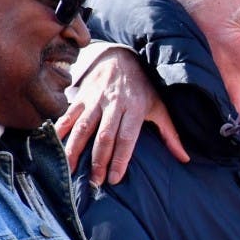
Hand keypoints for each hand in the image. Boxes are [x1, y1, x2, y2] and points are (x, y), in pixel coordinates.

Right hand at [56, 47, 188, 185]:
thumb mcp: (159, 107)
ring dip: (75, 149)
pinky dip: (60, 130)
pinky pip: (68, 115)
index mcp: (135, 108)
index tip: (114, 179)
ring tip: (70, 170)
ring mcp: (95, 99)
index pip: (126, 138)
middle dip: (98, 160)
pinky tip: (55, 146)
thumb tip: (184, 158)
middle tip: (95, 182)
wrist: (120, 57)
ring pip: (82, 127)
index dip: (119, 159)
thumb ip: (170, 134)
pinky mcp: (81, 96)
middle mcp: (114, 103)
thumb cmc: (143, 88)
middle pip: (104, 135)